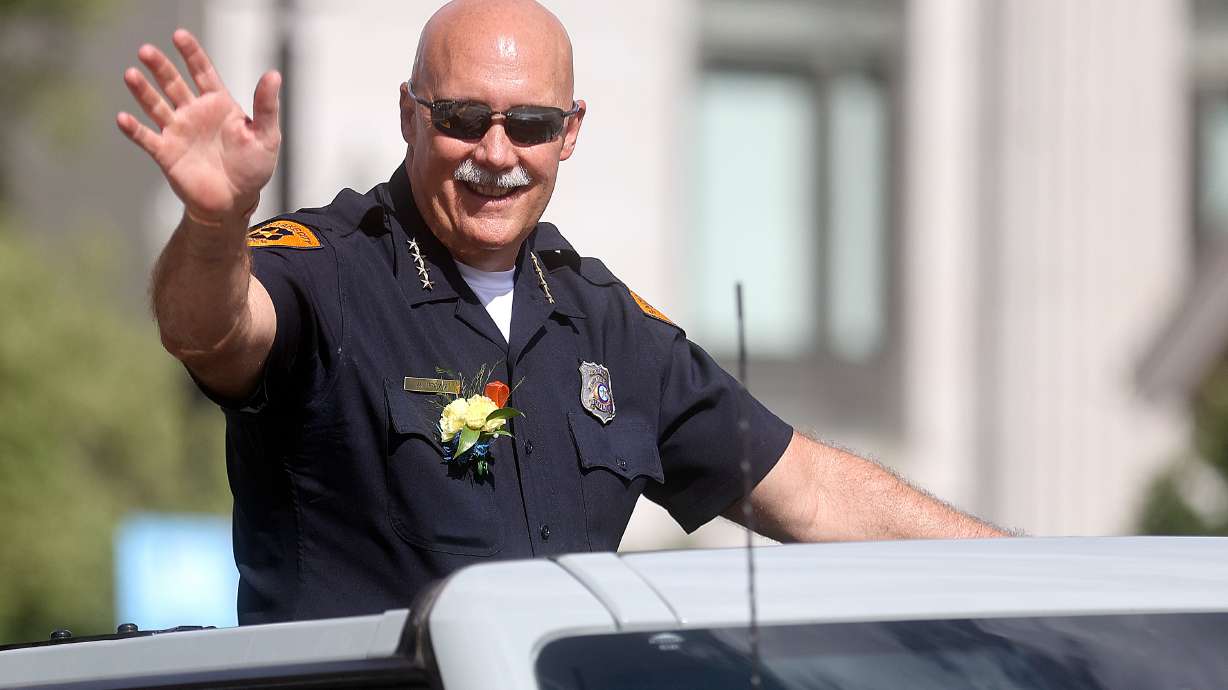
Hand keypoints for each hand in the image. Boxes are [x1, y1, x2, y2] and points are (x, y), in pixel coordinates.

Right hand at [117, 29, 280, 224]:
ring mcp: (178, 132)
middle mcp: (194, 113)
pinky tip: (123, 118)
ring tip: (131, 74)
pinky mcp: (166, 153)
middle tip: (146, 51)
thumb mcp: (266, 136)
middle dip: (160, 67)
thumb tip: (273, 75)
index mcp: (218, 104)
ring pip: (156, 105)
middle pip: (173, 83)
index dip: (191, 54)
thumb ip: (266, 106)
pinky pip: (147, 138)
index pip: (202, 72)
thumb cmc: (252, 168)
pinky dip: (134, 129)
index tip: (179, 36)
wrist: (235, 201)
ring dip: (142, 91)